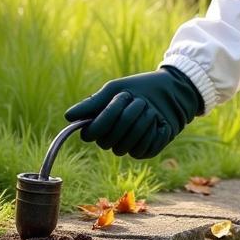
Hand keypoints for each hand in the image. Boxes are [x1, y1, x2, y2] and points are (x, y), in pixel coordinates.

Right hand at [64, 66, 203, 157]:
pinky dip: (152, 131)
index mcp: (101, 124)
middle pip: (108, 140)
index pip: (90, 134)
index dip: (103, 120)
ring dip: (141, 122)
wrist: (172, 91)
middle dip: (125, 116)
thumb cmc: (140, 88)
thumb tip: (67, 117)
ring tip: (149, 108)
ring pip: (126, 144)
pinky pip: (143, 147)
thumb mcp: (116, 90)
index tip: (116, 101)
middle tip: (137, 100)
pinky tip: (158, 122)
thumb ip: (93, 103)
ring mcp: (129, 146)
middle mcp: (112, 138)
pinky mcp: (146, 150)